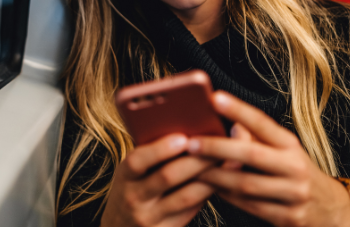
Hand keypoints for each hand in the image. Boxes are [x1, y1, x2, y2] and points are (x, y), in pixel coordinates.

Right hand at [99, 134, 214, 226]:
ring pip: (186, 196)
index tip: (182, 138)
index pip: (137, 161)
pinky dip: (207, 194)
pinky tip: (220, 181)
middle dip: (195, 159)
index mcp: (124, 177)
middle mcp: (134, 197)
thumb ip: (149, 157)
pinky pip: (191, 210)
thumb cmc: (131, 190)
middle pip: (167, 176)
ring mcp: (150, 217)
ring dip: (209, 178)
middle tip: (217, 145)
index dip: (159, 149)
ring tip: (225, 162)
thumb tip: (185, 132)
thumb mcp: (130, 174)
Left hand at [190, 91, 349, 226]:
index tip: (215, 98)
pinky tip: (209, 187)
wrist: (331, 210)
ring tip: (191, 168)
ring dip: (215, 176)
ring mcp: (294, 194)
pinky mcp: (289, 217)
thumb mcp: (283, 151)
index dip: (239, 110)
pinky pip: (248, 206)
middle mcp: (295, 167)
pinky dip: (226, 196)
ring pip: (246, 184)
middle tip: (191, 142)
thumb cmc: (295, 172)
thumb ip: (257, 139)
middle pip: (252, 154)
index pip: (263, 123)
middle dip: (217, 148)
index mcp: (291, 145)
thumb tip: (229, 126)